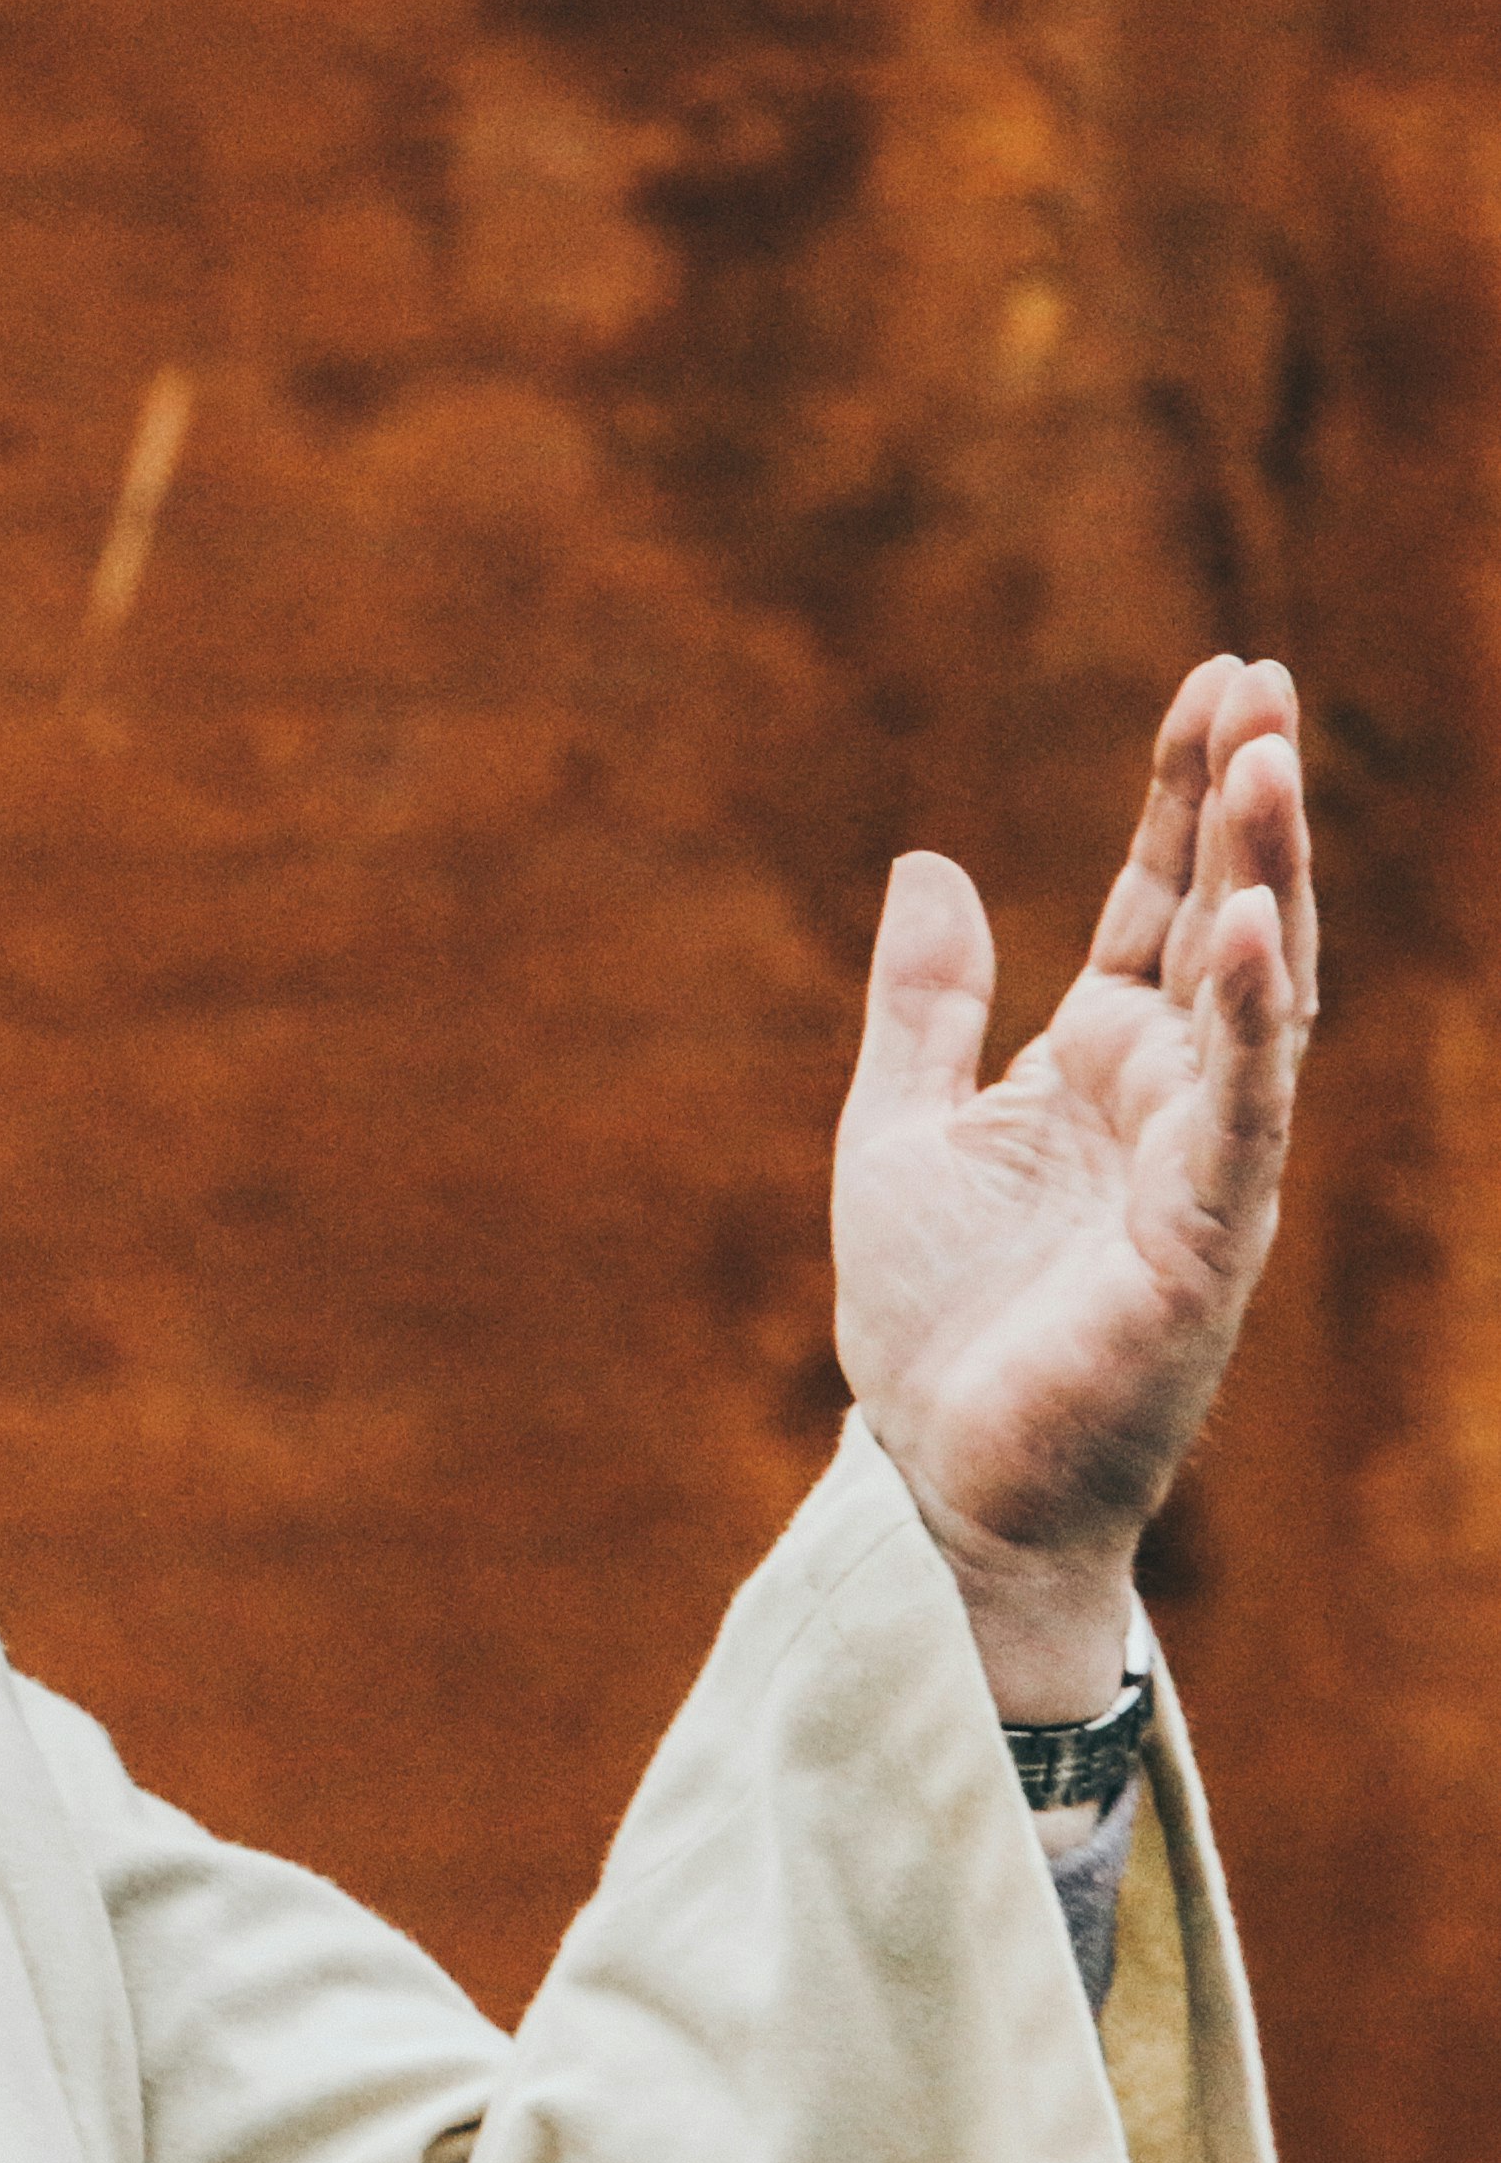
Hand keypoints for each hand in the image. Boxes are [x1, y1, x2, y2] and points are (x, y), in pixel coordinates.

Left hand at [834, 656, 1315, 1720]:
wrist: (946, 1481)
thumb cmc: (936, 1324)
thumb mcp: (895, 1131)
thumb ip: (921, 1005)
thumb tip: (929, 862)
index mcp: (1099, 1067)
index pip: (1157, 901)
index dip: (1184, 795)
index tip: (1217, 681)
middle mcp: (1170, 1102)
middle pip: (1225, 920)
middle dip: (1243, 806)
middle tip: (1261, 683)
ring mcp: (1200, 1170)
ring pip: (1252, 999)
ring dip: (1261, 880)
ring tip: (1266, 761)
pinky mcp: (1200, 1247)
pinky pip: (1237, 1118)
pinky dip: (1240, 1022)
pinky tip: (1242, 931)